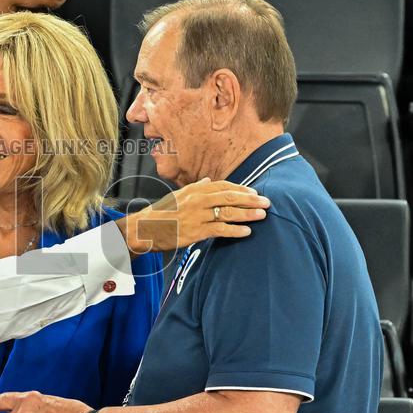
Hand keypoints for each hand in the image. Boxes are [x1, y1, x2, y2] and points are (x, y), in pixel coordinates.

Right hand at [117, 178, 269, 254]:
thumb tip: (209, 181)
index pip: (223, 186)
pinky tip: (247, 232)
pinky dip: (235, 230)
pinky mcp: (196, 231)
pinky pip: (220, 230)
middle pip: (229, 197)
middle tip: (266, 202)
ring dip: (247, 214)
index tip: (254, 192)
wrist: (145, 228)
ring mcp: (197, 216)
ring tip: (261, 215)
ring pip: (228, 213)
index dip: (240, 189)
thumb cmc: (162, 213)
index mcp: (194, 190)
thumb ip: (195, 188)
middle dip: (250, 200)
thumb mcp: (178, 196)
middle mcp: (197, 200)